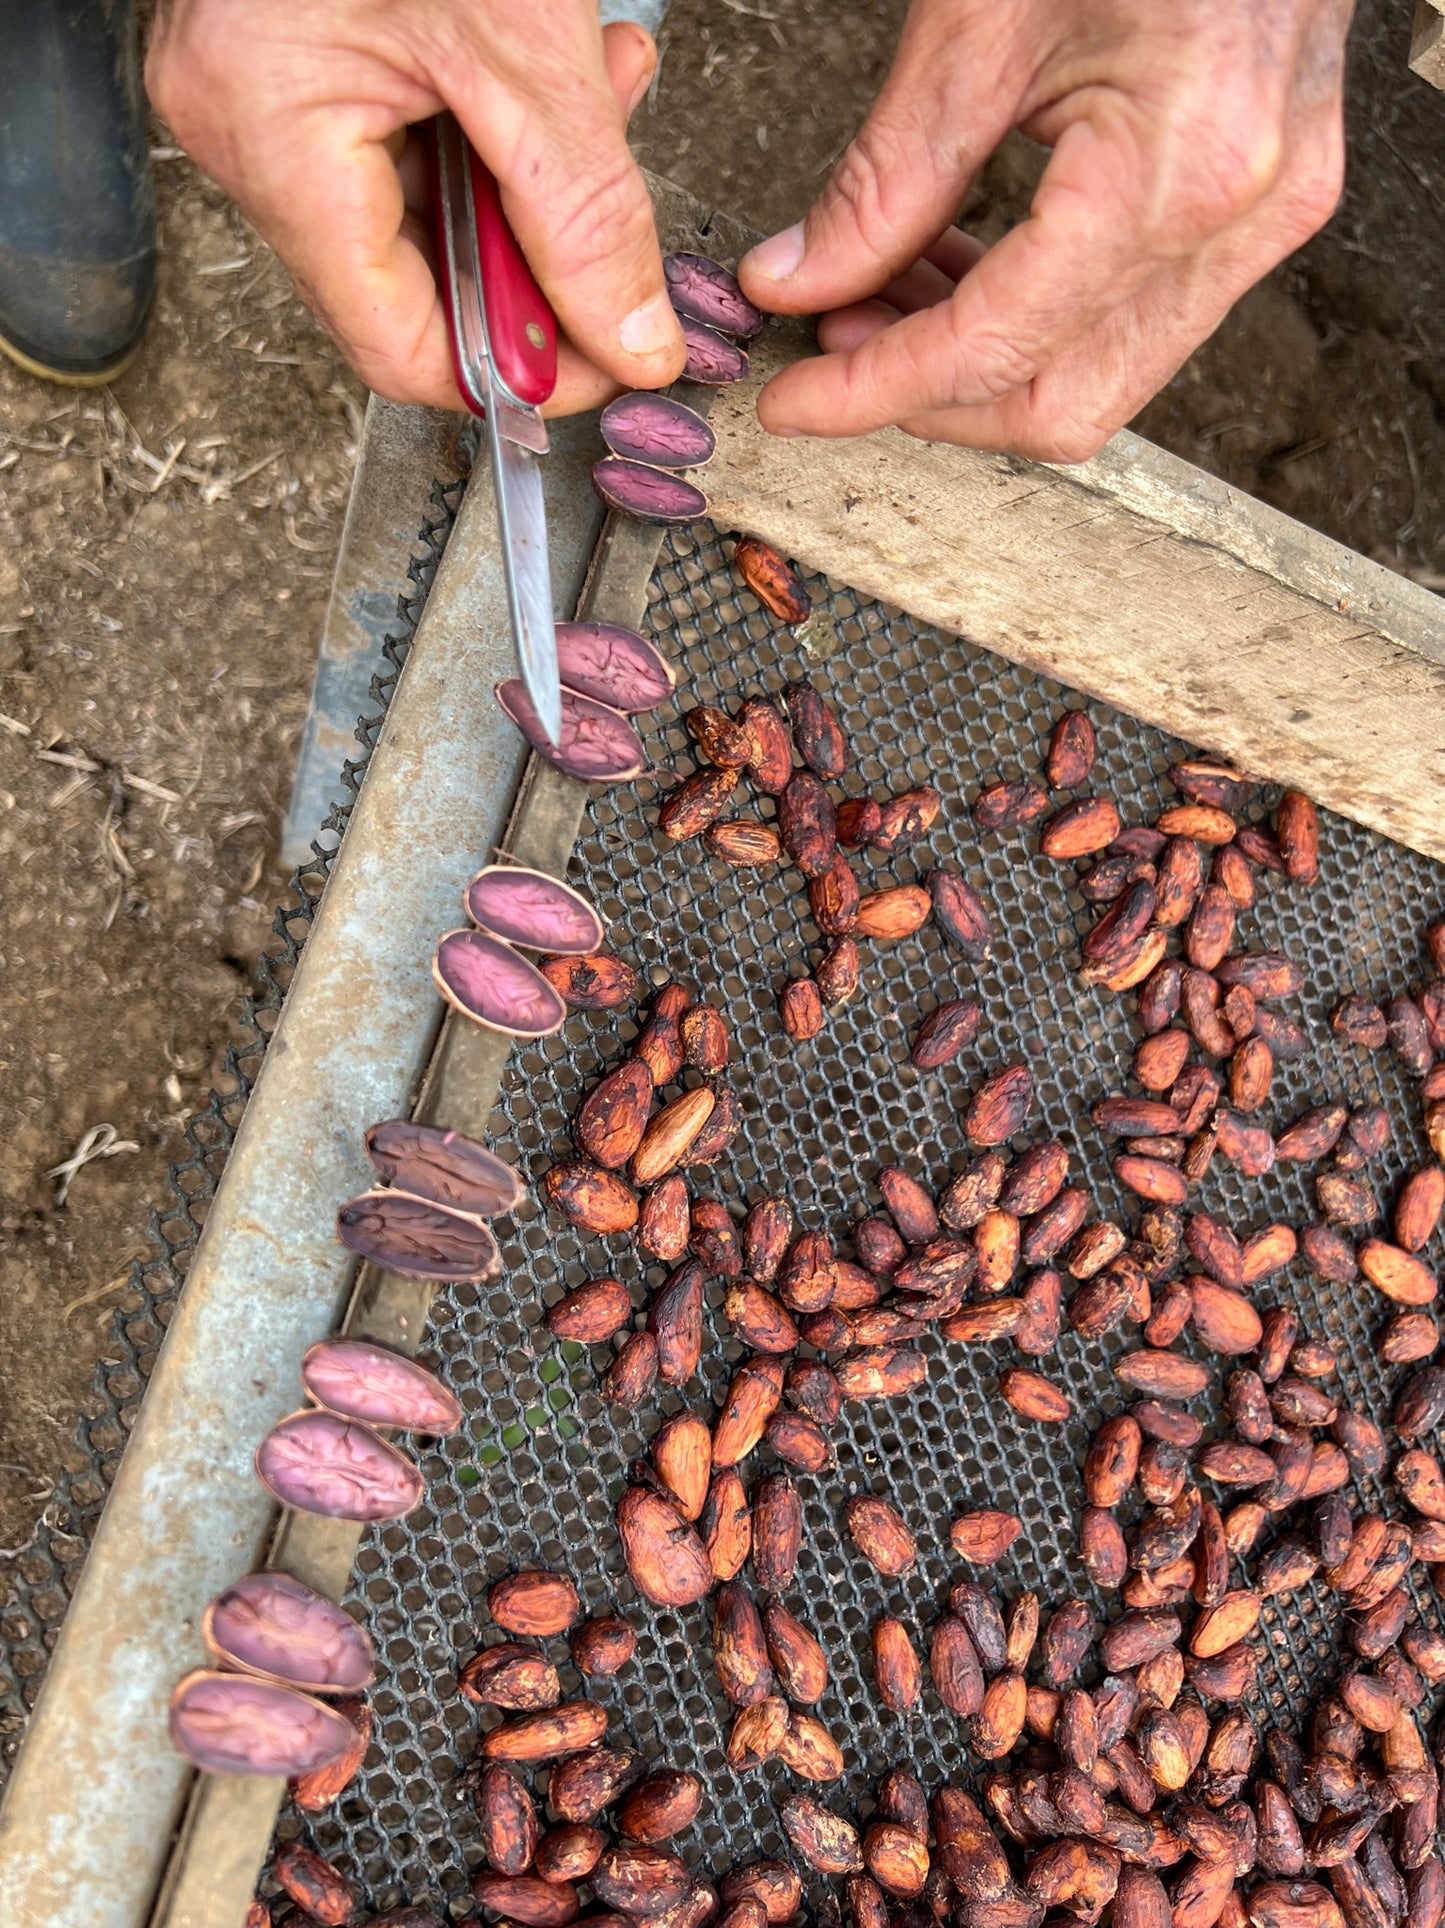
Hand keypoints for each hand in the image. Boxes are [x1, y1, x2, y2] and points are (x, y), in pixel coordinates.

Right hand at [147, 0, 685, 413]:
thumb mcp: (527, 51)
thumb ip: (586, 215)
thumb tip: (630, 339)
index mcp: (273, 132)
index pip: (397, 346)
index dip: (514, 371)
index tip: (604, 358)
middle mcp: (246, 125)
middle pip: (413, 280)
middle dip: (536, 255)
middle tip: (617, 225)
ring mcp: (264, 93)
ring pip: (421, 208)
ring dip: (529, 180)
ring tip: (601, 98)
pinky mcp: (298, 57)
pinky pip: (406, 139)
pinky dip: (495, 123)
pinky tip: (555, 74)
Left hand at [739, 0, 1349, 461]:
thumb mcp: (976, 20)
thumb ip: (884, 175)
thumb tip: (794, 281)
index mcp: (1177, 164)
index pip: (995, 347)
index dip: (874, 391)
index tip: (793, 402)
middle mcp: (1242, 213)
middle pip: (1058, 405)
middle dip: (930, 401)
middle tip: (831, 347)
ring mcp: (1269, 215)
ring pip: (1101, 378)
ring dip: (979, 366)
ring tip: (877, 303)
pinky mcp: (1267, 202)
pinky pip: (1138, 318)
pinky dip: (1037, 321)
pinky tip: (956, 271)